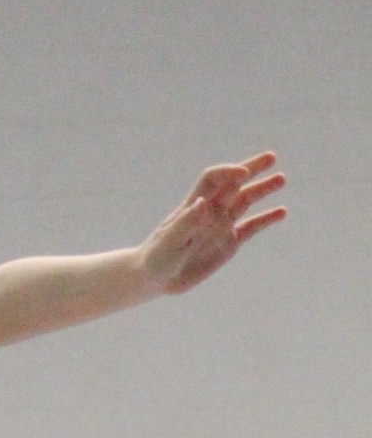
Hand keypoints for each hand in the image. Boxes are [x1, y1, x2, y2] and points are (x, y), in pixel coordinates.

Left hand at [139, 152, 285, 295]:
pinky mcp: (230, 243)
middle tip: (271, 158)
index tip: (242, 175)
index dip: (228, 172)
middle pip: (234, 182)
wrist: (155, 279)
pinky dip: (266, 219)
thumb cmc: (157, 258)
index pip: (213, 179)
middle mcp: (211, 210)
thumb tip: (203, 203)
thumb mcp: (169, 241)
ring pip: (246, 201)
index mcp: (194, 205)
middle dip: (252, 169)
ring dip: (263, 189)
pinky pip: (252, 227)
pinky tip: (281, 212)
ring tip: (281, 179)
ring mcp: (222, 225)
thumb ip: (186, 223)